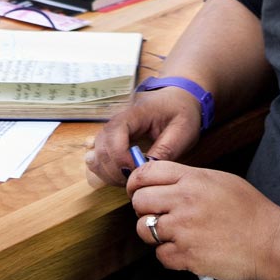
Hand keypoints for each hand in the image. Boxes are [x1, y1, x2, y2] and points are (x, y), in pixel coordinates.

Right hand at [83, 88, 202, 187]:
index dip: (120, 156)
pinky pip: (98, 154)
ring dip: (108, 171)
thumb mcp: (182, 130)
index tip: (136, 171)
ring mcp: (113, 127)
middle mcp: (119, 118)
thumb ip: (165, 150)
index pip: (115, 132)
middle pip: (102, 145)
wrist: (179, 98)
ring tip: (129, 179)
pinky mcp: (112, 137)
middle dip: (114, 169)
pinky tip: (121, 174)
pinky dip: (105, 168)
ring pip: (96, 151)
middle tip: (134, 181)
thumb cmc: (182, 112)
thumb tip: (147, 170)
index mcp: (137, 112)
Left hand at [127, 161, 279, 279]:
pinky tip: (186, 250)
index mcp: (192, 179)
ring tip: (172, 234)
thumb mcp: (220, 180)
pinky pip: (161, 255)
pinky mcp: (188, 257)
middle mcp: (184, 201)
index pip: (145, 173)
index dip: (135, 182)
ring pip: (144, 230)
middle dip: (143, 209)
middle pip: (139, 201)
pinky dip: (170, 255)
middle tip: (156, 214)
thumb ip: (189, 178)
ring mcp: (184, 230)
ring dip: (154, 233)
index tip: (137, 190)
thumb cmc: (249, 209)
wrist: (271, 241)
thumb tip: (160, 182)